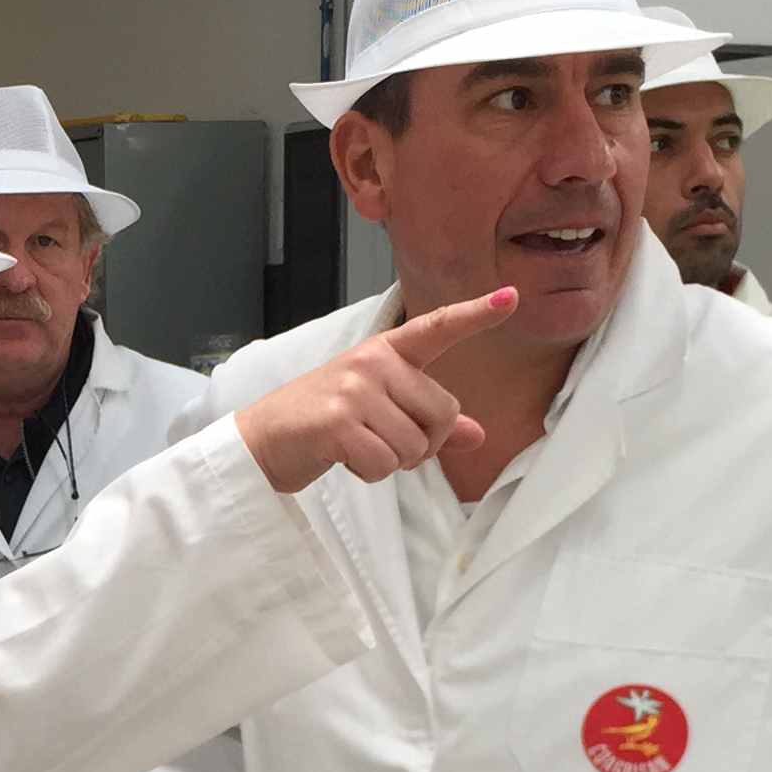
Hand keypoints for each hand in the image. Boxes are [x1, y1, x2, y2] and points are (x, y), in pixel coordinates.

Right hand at [232, 285, 517, 493]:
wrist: (260, 440)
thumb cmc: (320, 423)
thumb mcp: (377, 412)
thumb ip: (428, 420)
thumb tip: (477, 434)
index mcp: (385, 352)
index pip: (436, 329)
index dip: (476, 314)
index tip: (511, 297)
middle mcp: (373, 362)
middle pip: (442, 415)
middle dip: (422, 444)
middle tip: (383, 443)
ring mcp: (354, 389)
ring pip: (416, 446)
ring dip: (392, 463)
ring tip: (357, 447)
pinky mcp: (338, 421)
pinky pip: (385, 464)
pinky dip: (369, 473)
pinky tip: (344, 458)